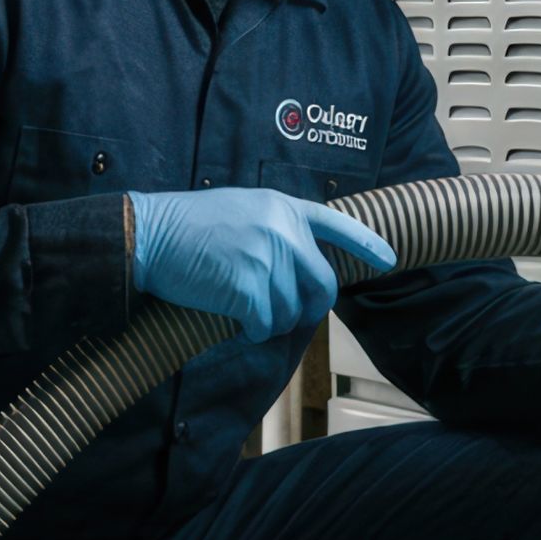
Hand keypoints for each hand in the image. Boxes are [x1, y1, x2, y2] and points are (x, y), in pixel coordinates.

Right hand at [126, 187, 395, 343]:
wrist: (151, 233)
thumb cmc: (189, 225)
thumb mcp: (242, 209)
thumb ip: (275, 228)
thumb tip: (298, 266)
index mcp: (284, 207)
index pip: (338, 225)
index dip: (366, 244)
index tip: (388, 260)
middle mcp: (283, 231)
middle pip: (321, 284)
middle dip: (309, 307)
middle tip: (289, 314)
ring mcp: (268, 259)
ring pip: (291, 311)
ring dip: (271, 321)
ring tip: (244, 310)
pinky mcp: (248, 288)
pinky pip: (265, 325)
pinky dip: (252, 331)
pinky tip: (235, 322)